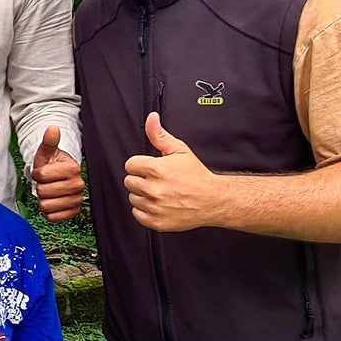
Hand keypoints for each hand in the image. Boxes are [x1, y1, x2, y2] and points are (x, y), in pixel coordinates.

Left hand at [29, 126, 85, 223]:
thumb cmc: (52, 165)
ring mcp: (77, 200)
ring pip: (46, 206)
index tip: (42, 172)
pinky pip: (52, 217)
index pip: (42, 176)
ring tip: (49, 193)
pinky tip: (52, 202)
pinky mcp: (73, 213)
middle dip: (40, 187)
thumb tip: (52, 129)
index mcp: (72, 168)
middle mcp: (78, 185)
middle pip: (43, 192)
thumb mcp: (47, 152)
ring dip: (43, 200)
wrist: (60, 178)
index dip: (37, 174)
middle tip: (46, 183)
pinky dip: (48, 212)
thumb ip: (49, 141)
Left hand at [124, 113, 221, 232]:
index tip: (152, 168)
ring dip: (143, 195)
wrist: (212, 199)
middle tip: (158, 180)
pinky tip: (159, 204)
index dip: (141, 165)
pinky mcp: (155, 221)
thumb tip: (151, 118)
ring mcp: (154, 207)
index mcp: (156, 169)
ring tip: (160, 192)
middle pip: (129, 181)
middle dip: (141, 179)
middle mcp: (153, 189)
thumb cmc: (196, 175)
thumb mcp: (179, 150)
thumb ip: (159, 135)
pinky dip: (145, 210)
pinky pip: (137, 214)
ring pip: (133, 198)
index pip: (130, 165)